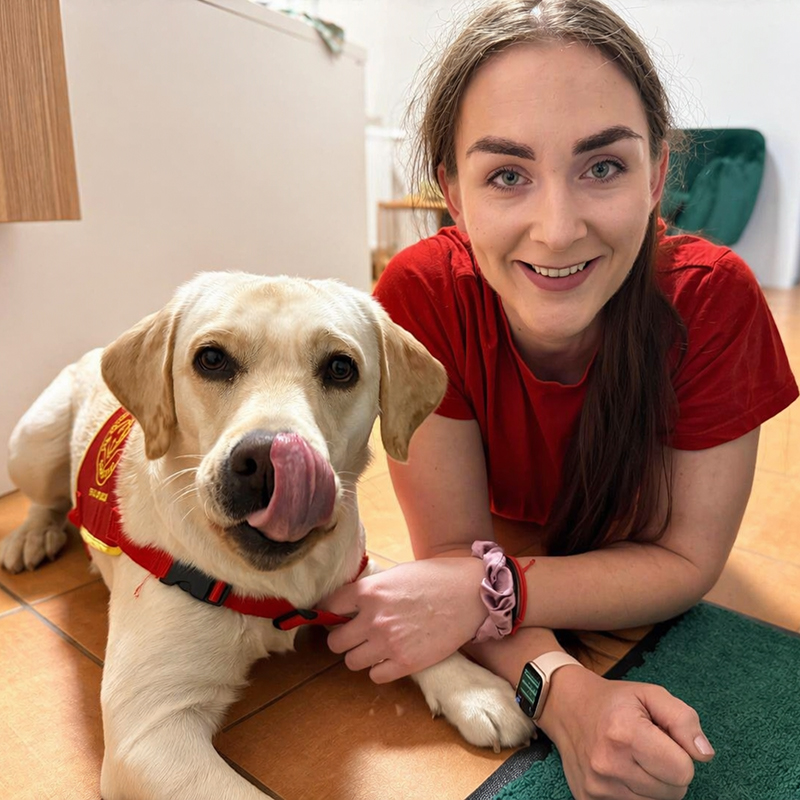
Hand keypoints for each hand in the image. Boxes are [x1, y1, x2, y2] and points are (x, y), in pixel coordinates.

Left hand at [320, 558, 485, 682]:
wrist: (471, 594)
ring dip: (359, 655)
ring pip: (351, 662)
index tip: (334, 615)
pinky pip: (375, 676)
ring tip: (373, 647)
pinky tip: (389, 658)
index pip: (330, 606)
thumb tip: (353, 603)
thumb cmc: (436, 578)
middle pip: (335, 641)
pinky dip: (379, 669)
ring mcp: (388, 643)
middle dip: (342, 638)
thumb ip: (373, 590)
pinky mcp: (406, 663)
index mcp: (369, 591)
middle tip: (354, 635)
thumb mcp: (397, 574)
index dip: (330, 611)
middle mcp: (373, 618)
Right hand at [540, 668, 713, 799]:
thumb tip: (705, 754)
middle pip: (673, 793)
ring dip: (653, 785)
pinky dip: (635, 794)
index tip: (664, 740)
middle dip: (669, 772)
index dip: (681, 755)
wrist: (567, 707)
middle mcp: (608, 763)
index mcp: (625, 732)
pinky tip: (622, 771)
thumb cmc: (614, 701)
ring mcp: (597, 786)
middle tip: (649, 749)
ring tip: (635, 759)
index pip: (682, 771)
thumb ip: (683, 719)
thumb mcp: (650, 694)